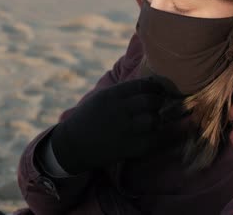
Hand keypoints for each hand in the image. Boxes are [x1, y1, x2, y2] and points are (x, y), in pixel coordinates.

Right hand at [50, 77, 190, 174]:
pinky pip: (152, 141)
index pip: (142, 85)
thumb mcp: (101, 98)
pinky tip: (154, 134)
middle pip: (151, 101)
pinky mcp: (127, 148)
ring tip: (154, 120)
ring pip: (153, 120)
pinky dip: (156, 136)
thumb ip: (122, 91)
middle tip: (159, 104)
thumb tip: (149, 84)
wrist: (72, 145)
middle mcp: (119, 111)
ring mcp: (124, 130)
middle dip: (158, 101)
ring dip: (157, 119)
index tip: (158, 89)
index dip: (155, 86)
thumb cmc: (88, 118)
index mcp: (111, 96)